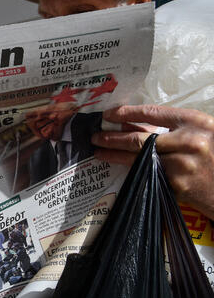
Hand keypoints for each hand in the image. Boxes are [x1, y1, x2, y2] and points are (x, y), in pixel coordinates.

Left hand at [92, 105, 213, 219]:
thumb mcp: (202, 133)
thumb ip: (174, 128)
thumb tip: (134, 125)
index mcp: (195, 122)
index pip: (152, 112)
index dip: (126, 112)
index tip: (108, 114)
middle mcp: (188, 141)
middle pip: (139, 138)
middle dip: (112, 137)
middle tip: (95, 136)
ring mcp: (182, 165)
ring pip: (138, 158)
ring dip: (115, 155)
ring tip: (99, 151)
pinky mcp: (178, 185)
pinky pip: (147, 174)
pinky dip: (131, 170)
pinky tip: (118, 167)